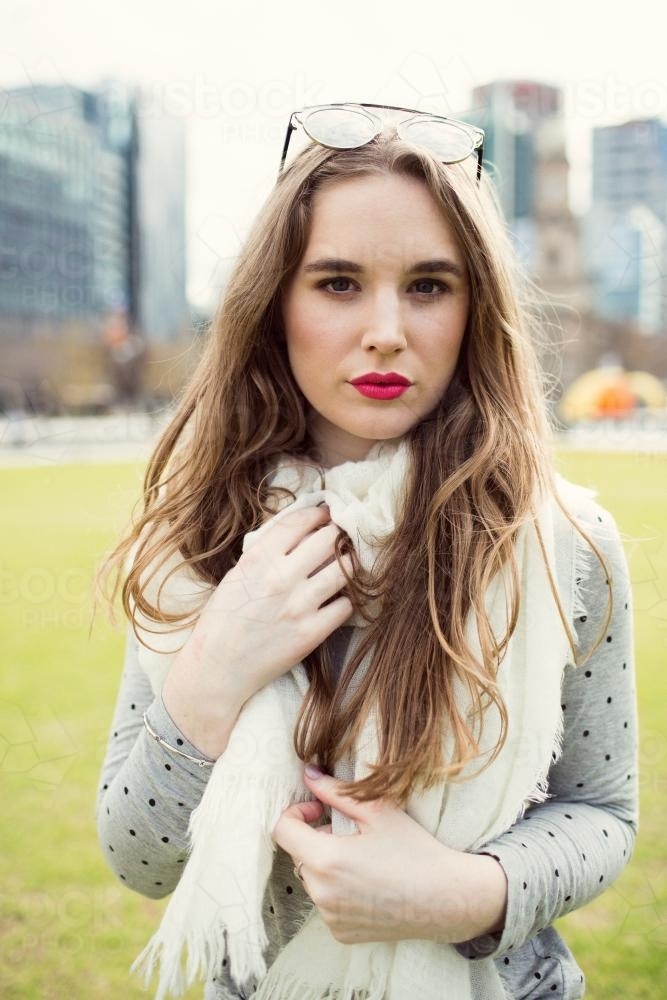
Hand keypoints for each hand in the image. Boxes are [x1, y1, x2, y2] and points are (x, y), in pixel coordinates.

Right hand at [162, 506, 352, 755]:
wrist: (218, 668)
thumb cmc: (223, 620)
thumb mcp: (236, 575)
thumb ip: (265, 554)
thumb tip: (299, 533)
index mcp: (259, 559)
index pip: (299, 521)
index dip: (318, 513)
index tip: (326, 514)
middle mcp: (281, 577)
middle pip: (328, 539)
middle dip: (338, 534)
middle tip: (342, 537)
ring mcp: (299, 605)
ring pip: (344, 570)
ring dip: (350, 563)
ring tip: (348, 563)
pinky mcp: (312, 633)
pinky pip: (345, 605)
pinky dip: (345, 600)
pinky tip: (336, 600)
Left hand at [273, 767, 507, 945]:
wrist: (447, 899)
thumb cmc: (415, 851)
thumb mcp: (377, 812)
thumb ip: (336, 792)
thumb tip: (308, 774)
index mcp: (326, 860)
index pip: (282, 830)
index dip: (296, 812)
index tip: (318, 809)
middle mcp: (322, 894)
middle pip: (300, 855)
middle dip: (317, 838)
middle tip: (352, 832)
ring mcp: (331, 918)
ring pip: (313, 880)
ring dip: (327, 865)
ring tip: (364, 859)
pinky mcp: (342, 934)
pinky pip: (327, 904)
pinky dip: (339, 891)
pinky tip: (369, 884)